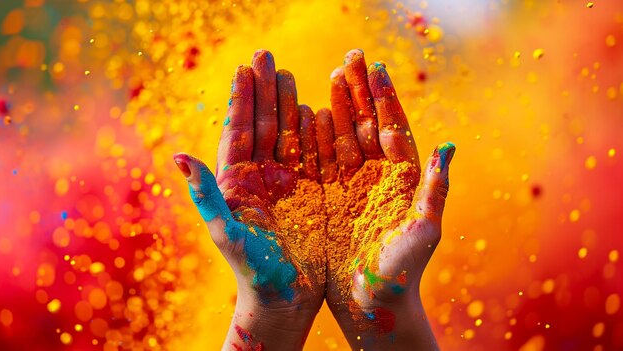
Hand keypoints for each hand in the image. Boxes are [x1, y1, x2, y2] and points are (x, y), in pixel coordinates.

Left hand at [173, 50, 325, 349]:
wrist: (285, 299)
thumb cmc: (251, 271)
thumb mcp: (226, 232)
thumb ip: (206, 195)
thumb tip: (179, 156)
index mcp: (237, 183)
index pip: (238, 132)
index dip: (241, 100)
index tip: (243, 68)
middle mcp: (261, 178)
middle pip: (263, 125)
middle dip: (264, 90)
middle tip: (267, 56)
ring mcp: (287, 184)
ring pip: (287, 135)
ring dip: (287, 103)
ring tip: (289, 74)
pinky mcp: (313, 193)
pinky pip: (314, 156)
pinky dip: (315, 131)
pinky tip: (317, 108)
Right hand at [320, 49, 454, 349]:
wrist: (371, 302)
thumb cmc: (402, 272)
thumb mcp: (422, 231)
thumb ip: (435, 191)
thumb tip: (448, 147)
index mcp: (403, 180)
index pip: (393, 128)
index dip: (384, 98)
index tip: (375, 67)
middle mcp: (378, 177)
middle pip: (367, 124)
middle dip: (359, 92)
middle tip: (349, 58)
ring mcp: (352, 185)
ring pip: (343, 137)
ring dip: (337, 107)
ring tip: (330, 76)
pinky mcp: (329, 199)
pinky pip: (320, 162)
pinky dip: (314, 138)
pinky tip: (308, 114)